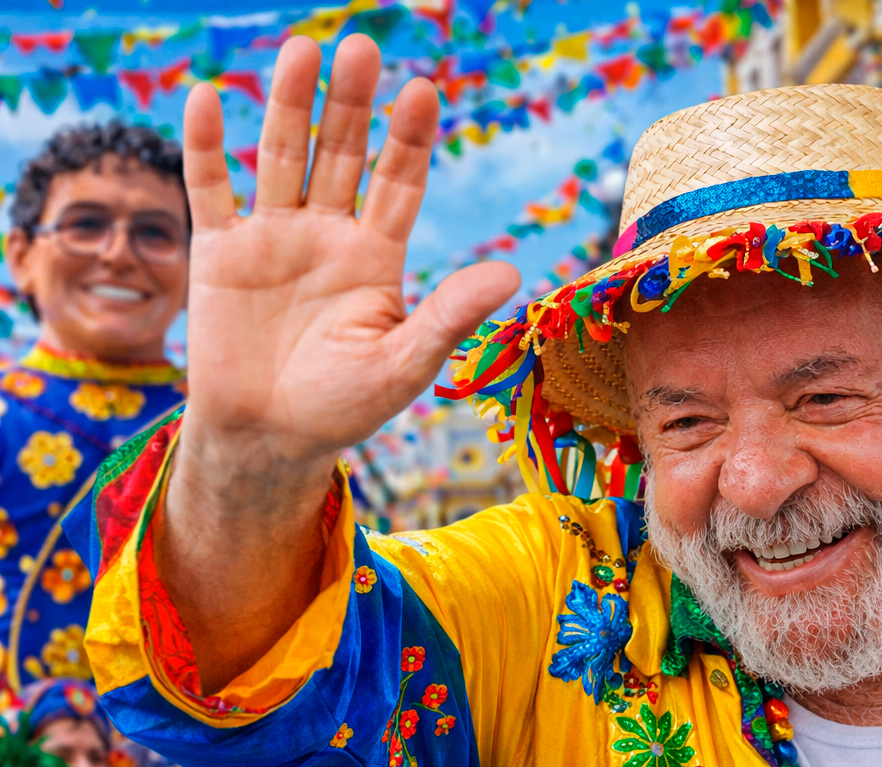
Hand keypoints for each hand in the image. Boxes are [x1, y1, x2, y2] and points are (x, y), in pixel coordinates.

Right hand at [180, 33, 519, 476]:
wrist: (269, 441)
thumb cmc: (345, 408)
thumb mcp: (405, 363)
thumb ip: (450, 316)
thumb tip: (511, 274)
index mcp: (376, 256)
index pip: (398, 183)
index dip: (408, 139)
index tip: (422, 91)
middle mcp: (328, 235)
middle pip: (342, 154)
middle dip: (350, 104)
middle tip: (361, 47)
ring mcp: (272, 238)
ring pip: (280, 156)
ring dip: (288, 105)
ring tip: (300, 50)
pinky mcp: (218, 253)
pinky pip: (211, 188)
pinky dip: (206, 145)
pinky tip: (207, 97)